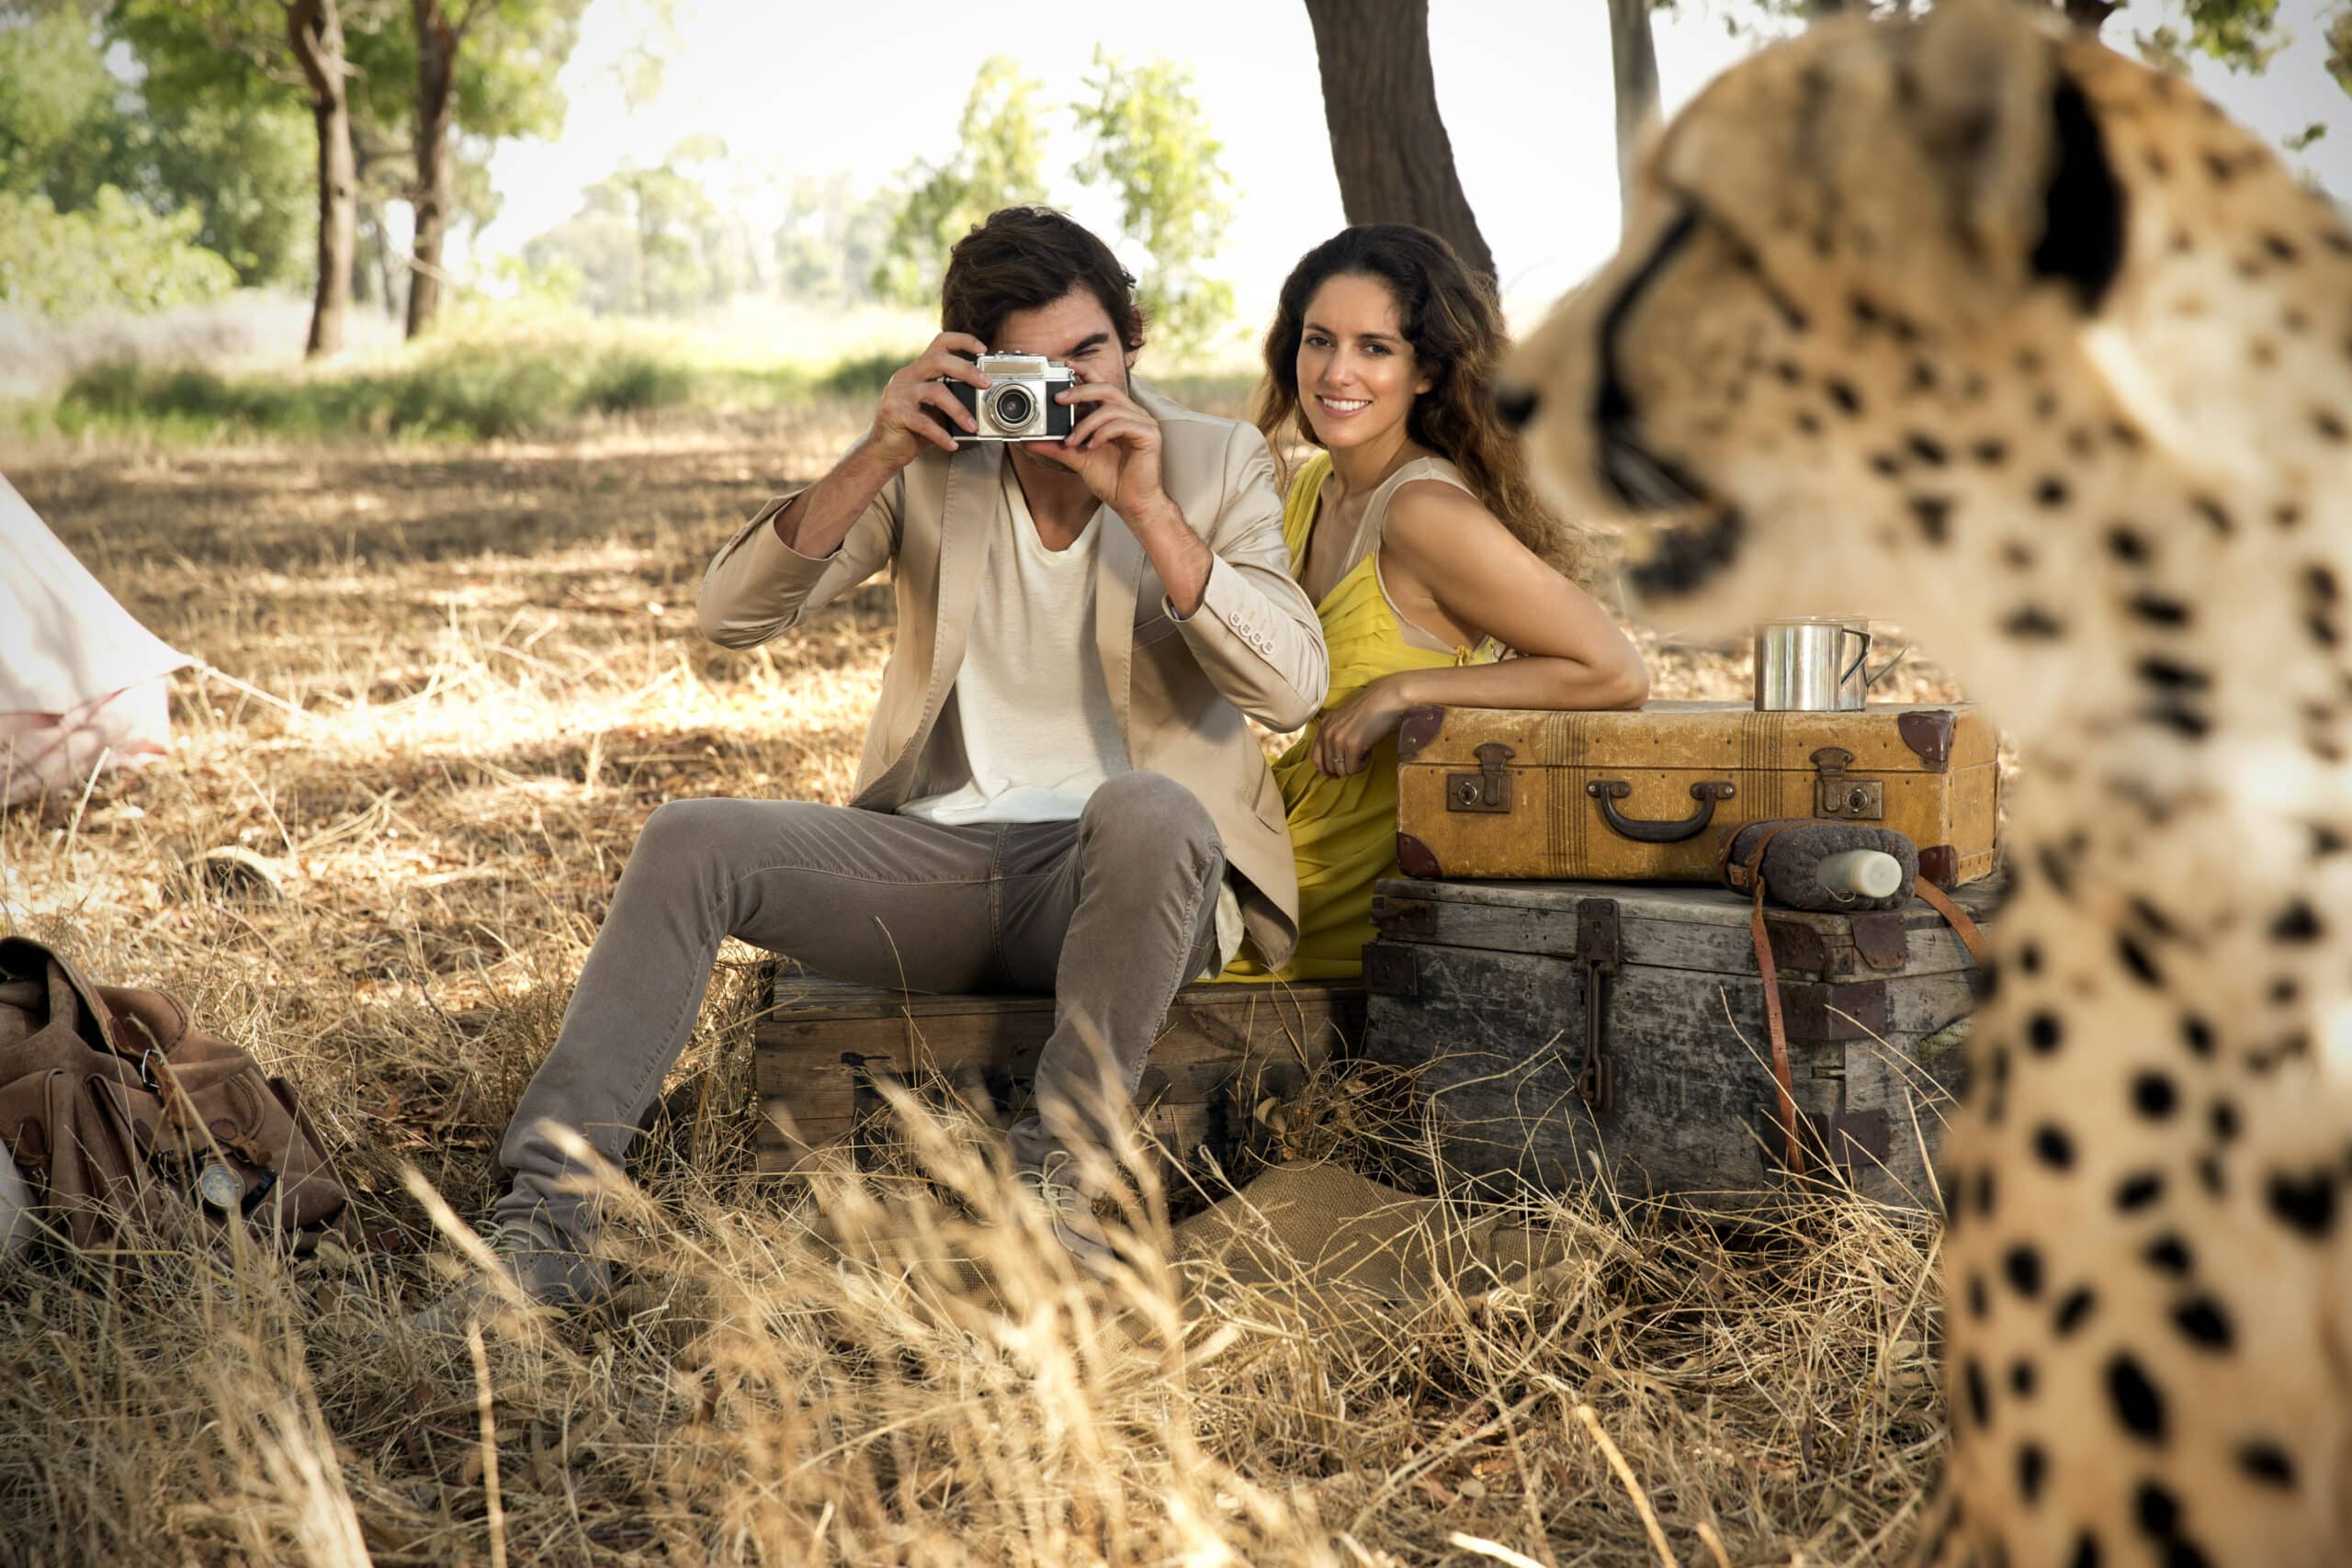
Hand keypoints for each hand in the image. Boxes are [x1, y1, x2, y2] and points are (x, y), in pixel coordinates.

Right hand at [865, 332, 989, 469]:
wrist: (883, 450)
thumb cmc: (913, 430)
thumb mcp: (936, 411)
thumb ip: (953, 400)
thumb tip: (983, 400)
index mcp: (918, 370)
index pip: (940, 343)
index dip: (963, 341)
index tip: (983, 349)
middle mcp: (906, 376)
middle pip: (939, 360)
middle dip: (967, 370)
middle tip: (986, 384)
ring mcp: (898, 392)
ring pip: (935, 391)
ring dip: (959, 410)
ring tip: (972, 427)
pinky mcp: (893, 412)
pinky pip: (924, 422)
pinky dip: (941, 435)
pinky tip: (952, 444)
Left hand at [1030, 378, 1165, 522]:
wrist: (1133, 504)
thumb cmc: (1112, 480)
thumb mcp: (1078, 459)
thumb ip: (1058, 448)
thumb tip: (1031, 442)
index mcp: (1116, 414)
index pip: (1100, 384)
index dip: (1084, 370)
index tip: (1063, 367)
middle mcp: (1131, 413)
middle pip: (1105, 388)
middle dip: (1079, 391)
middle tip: (1058, 400)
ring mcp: (1142, 422)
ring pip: (1110, 408)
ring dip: (1086, 423)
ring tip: (1073, 441)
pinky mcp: (1149, 434)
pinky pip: (1122, 423)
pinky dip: (1102, 433)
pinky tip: (1092, 446)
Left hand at [1312, 674, 1420, 776]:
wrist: (1387, 698)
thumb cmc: (1370, 709)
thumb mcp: (1344, 719)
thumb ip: (1335, 735)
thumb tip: (1333, 762)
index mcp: (1324, 726)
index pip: (1315, 757)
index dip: (1325, 769)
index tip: (1336, 773)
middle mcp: (1327, 733)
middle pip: (1329, 767)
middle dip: (1344, 767)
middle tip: (1357, 758)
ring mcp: (1339, 739)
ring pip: (1342, 770)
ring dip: (1355, 766)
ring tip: (1365, 752)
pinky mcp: (1352, 745)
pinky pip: (1354, 768)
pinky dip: (1363, 765)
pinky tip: (1370, 752)